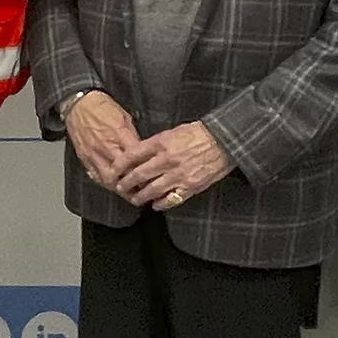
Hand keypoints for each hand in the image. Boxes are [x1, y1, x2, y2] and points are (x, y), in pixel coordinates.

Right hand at [65, 91, 141, 191]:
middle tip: (144, 191)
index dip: (146, 170)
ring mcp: (94, 154)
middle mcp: (106, 146)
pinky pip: (95, 175)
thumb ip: (132, 137)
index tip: (153, 176)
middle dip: (134, 184)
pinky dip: (105, 182)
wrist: (78, 103)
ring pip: (108, 179)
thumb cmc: (101, 107)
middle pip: (123, 173)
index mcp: (119, 134)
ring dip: (119, 188)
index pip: (136, 159)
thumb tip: (141, 151)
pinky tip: (112, 185)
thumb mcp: (124, 117)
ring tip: (129, 193)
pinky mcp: (84, 157)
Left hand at [111, 121, 233, 210]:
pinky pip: (170, 199)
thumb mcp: (173, 132)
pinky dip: (160, 204)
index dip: (119, 165)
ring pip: (151, 190)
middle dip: (126, 183)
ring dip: (140, 196)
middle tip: (120, 187)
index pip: (132, 155)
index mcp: (161, 143)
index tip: (113, 170)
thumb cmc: (200, 134)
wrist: (224, 140)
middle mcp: (167, 159)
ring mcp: (178, 175)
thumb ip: (156, 144)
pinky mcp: (190, 186)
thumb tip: (140, 154)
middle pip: (138, 175)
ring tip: (135, 199)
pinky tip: (156, 204)